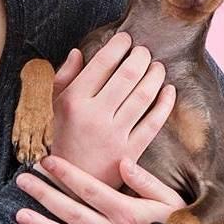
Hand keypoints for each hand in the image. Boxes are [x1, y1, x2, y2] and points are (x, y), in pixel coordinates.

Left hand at [13, 152, 204, 223]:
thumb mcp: (169, 199)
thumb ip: (145, 181)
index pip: (89, 189)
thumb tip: (122, 162)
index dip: (66, 174)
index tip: (47, 161)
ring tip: (19, 215)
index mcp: (126, 212)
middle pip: (70, 211)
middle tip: (22, 180)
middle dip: (43, 193)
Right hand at [47, 32, 174, 188]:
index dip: (118, 45)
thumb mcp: (54, 108)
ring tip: (157, 67)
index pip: (102, 63)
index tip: (126, 38)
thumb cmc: (63, 139)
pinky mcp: (131, 151)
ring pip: (143, 95)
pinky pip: (153, 122)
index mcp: (74, 101)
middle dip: (140, 56)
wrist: (69, 184)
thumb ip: (64, 78)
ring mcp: (114, 134)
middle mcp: (94, 115)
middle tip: (144, 51)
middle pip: (127, 75)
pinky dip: (165, 103)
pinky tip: (168, 90)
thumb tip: (78, 52)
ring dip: (155, 75)